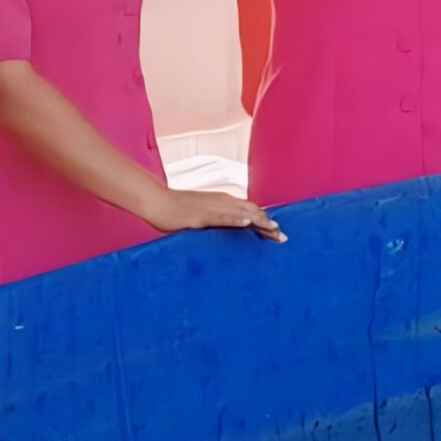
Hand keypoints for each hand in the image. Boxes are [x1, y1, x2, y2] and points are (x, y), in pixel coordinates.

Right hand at [147, 188, 286, 242]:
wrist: (157, 202)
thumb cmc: (178, 210)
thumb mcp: (203, 215)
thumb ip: (217, 221)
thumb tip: (228, 234)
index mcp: (223, 202)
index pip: (251, 211)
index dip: (266, 221)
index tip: (279, 234)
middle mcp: (221, 202)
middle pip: (251, 212)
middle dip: (269, 224)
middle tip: (283, 238)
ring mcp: (211, 207)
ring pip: (240, 213)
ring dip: (259, 222)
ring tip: (274, 231)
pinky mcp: (200, 215)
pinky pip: (221, 217)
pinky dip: (235, 220)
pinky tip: (246, 224)